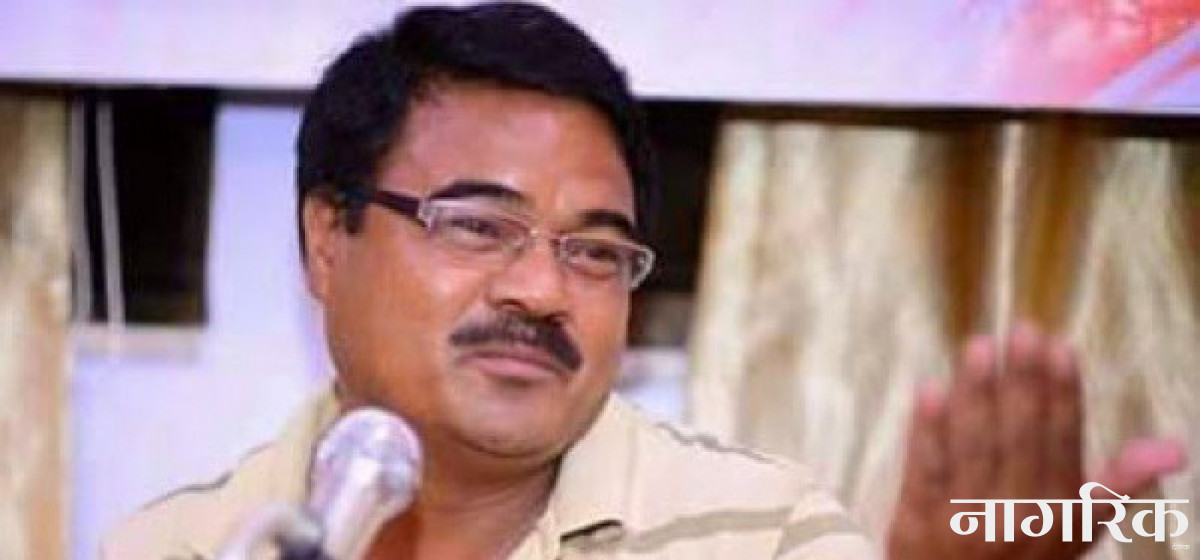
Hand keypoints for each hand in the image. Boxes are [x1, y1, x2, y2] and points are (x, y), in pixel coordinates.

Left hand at [886, 322, 1185, 559]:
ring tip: (978, 347)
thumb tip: (1176, 446)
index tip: (1058, 345)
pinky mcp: (918, 525)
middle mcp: (1019, 515)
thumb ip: (1118, 483)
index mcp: (1061, 512)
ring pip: (976, 448)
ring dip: (978, 394)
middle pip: (1022, 438)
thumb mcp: (1077, 529)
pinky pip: (926, 473)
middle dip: (1024, 382)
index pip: (1064, 441)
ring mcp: (966, 520)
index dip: (1063, 393)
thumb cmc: (1025, 552)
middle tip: (1021, 330)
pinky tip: (930, 390)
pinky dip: (927, 431)